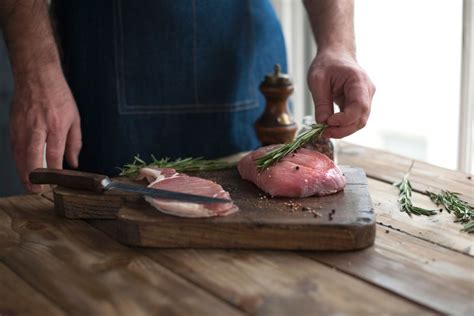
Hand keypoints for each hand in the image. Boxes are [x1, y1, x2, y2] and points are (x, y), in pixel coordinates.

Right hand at [9, 65, 81, 192]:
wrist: (37, 76)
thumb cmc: (59, 96)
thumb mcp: (75, 118)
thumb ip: (75, 142)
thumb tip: (74, 162)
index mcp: (56, 125)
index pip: (53, 153)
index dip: (53, 170)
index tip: (56, 182)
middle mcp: (38, 127)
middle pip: (32, 156)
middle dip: (34, 176)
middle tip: (37, 190)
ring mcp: (23, 126)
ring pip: (20, 153)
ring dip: (23, 171)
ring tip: (29, 185)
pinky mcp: (13, 124)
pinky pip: (14, 146)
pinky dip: (17, 159)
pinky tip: (21, 168)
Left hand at [307, 50, 374, 137]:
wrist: (336, 54)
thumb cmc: (327, 63)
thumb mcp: (317, 80)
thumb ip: (321, 103)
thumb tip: (322, 123)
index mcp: (358, 81)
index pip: (359, 107)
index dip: (344, 119)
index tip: (327, 122)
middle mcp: (367, 91)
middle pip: (361, 118)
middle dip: (342, 130)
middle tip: (323, 133)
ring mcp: (365, 98)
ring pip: (358, 122)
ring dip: (342, 130)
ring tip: (324, 131)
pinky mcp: (359, 104)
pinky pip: (354, 119)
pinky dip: (342, 126)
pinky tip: (329, 126)